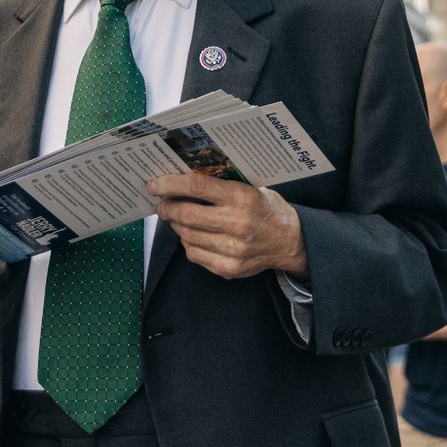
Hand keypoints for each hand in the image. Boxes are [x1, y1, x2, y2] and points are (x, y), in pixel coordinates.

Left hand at [149, 172, 308, 279]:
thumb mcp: (252, 187)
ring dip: (176, 225)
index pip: (197, 187)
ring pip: (187, 236)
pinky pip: (194, 254)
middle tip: (161, 203)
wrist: (290, 242)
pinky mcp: (229, 268)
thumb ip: (222, 185)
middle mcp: (238, 224)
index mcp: (243, 197)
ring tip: (177, 218)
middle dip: (167, 208)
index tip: (155, 184)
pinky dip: (188, 242)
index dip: (171, 184)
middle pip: (187, 214)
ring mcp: (233, 249)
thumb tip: (182, 177)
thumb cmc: (267, 209)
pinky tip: (192, 235)